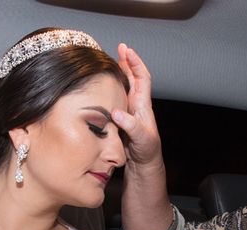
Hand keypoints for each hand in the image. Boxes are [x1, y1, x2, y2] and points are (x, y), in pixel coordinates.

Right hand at [112, 43, 162, 167]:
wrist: (143, 164)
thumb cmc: (146, 151)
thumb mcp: (141, 137)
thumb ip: (130, 125)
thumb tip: (116, 112)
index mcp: (143, 104)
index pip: (142, 78)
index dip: (136, 63)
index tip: (128, 51)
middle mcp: (136, 104)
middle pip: (132, 78)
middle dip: (126, 62)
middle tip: (119, 48)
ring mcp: (127, 111)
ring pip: (123, 87)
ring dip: (117, 74)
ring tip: (108, 62)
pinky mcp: (119, 119)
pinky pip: (113, 99)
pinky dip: (108, 90)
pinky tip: (100, 88)